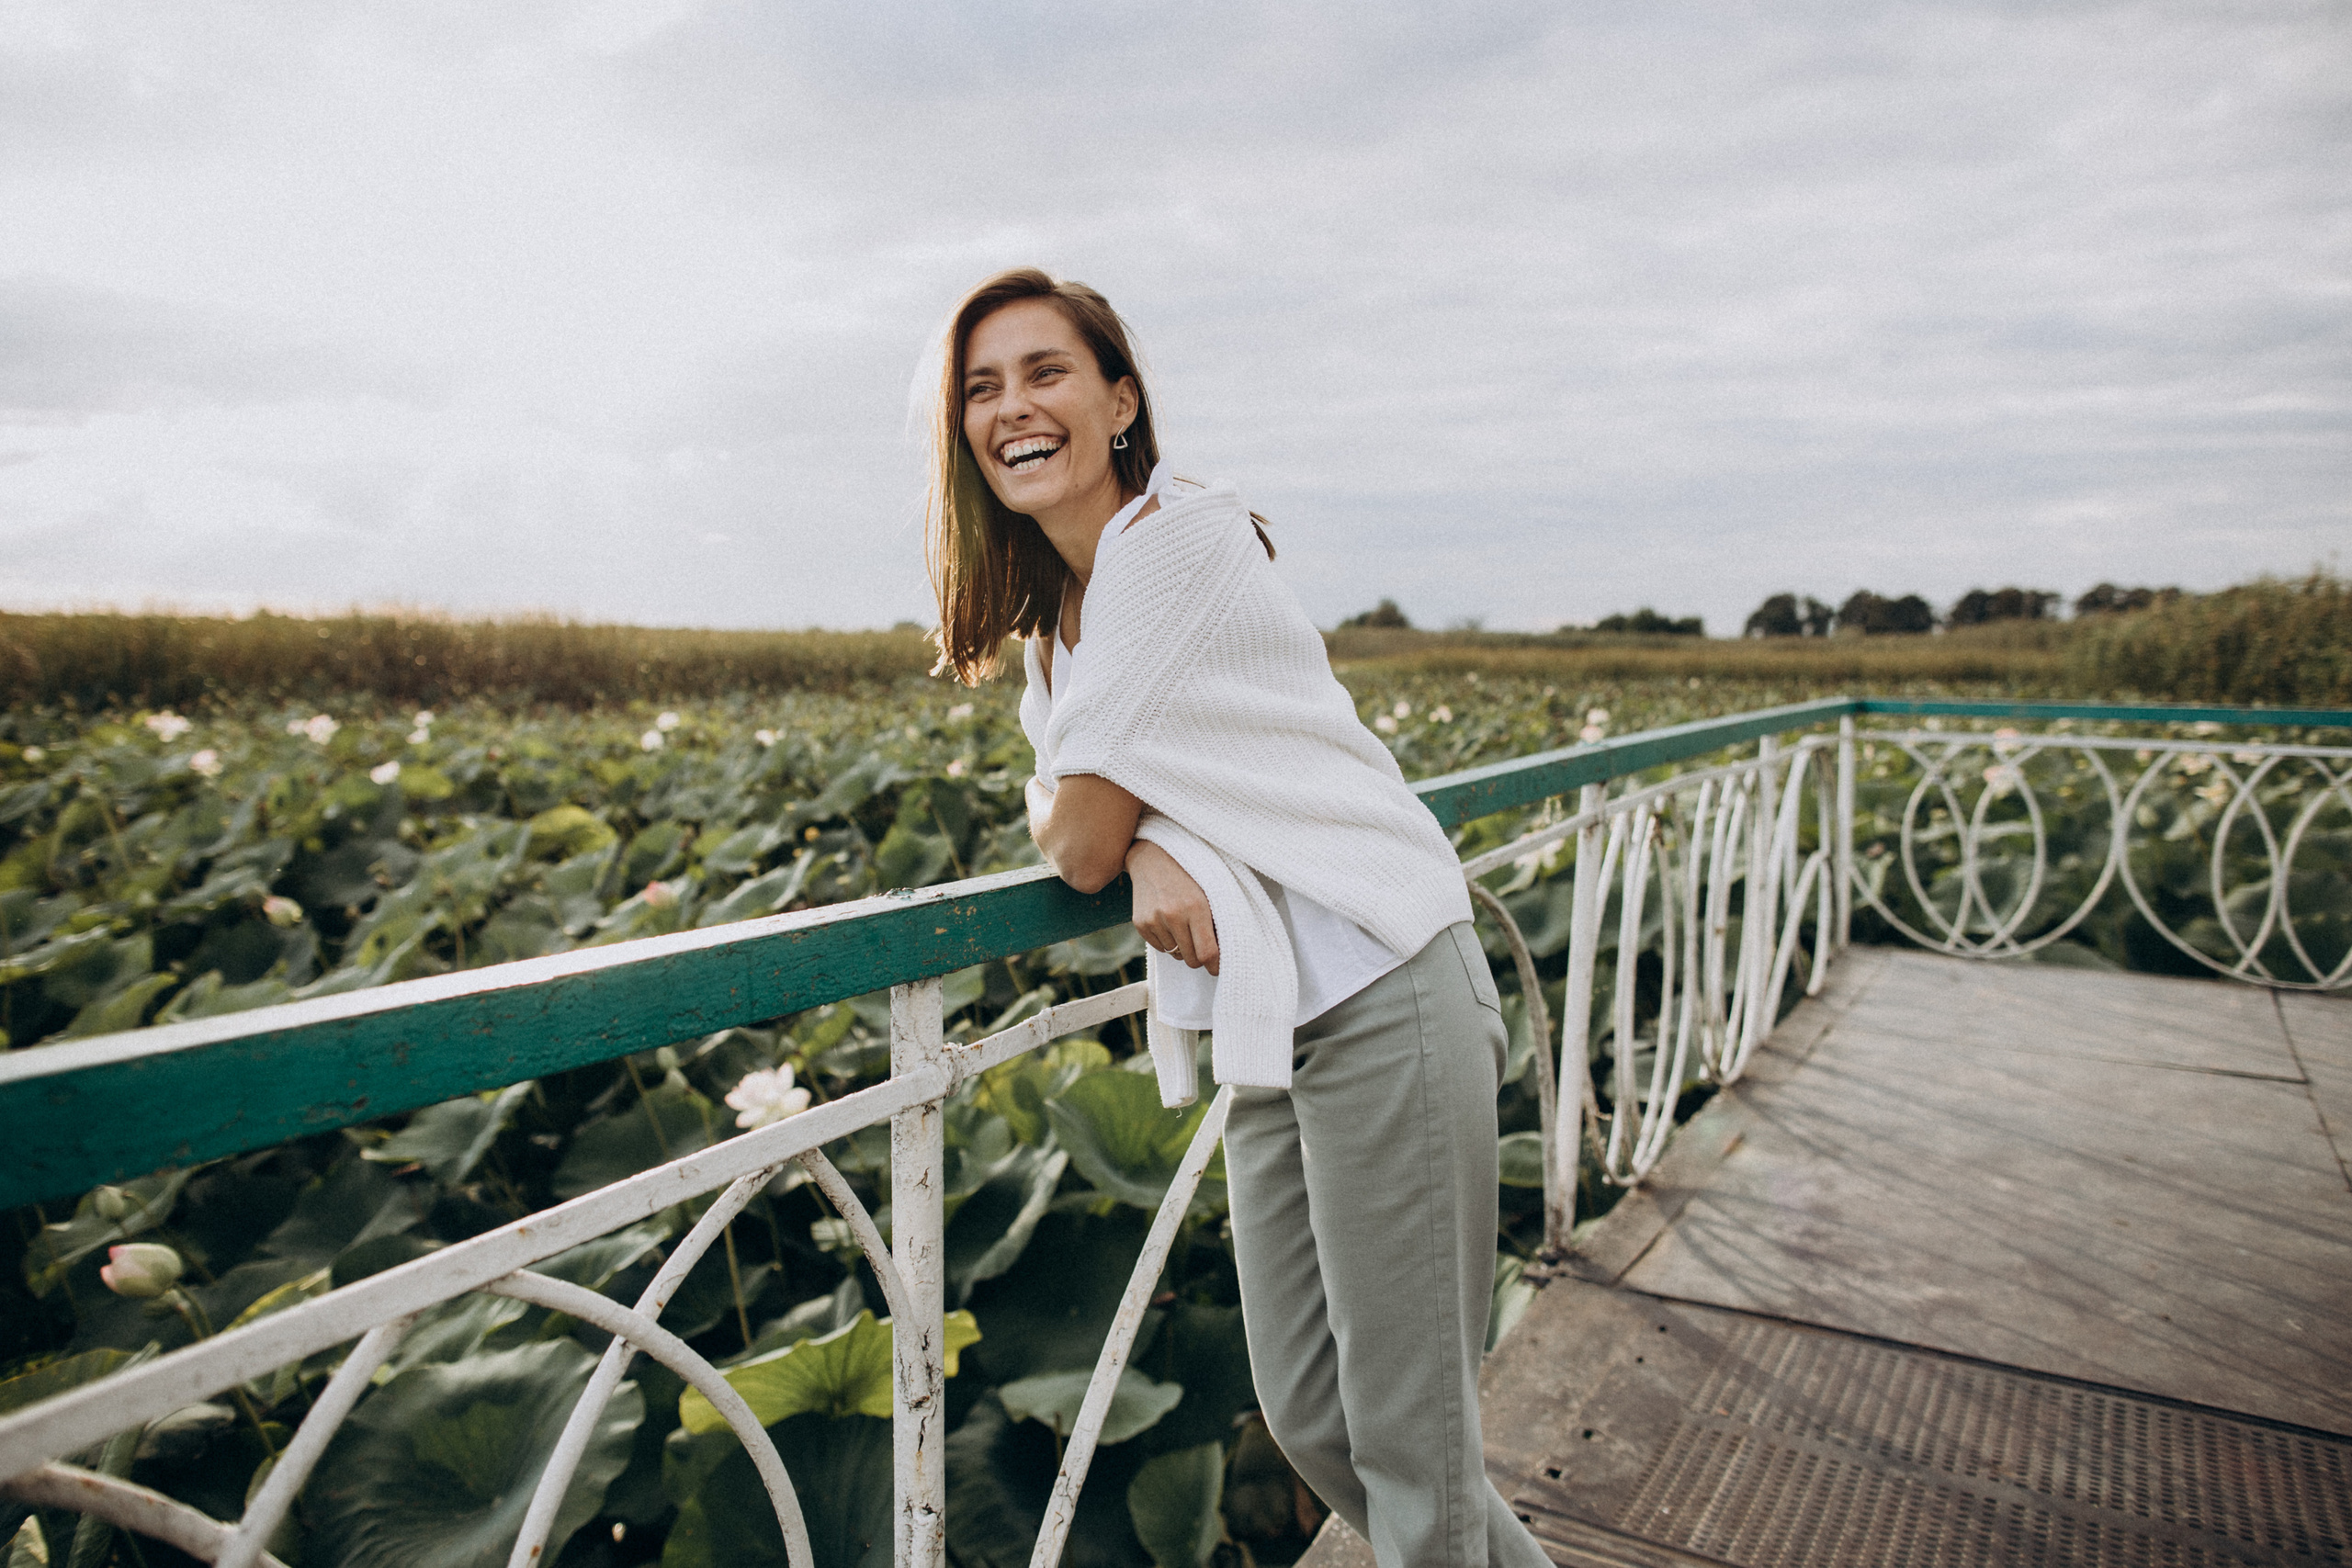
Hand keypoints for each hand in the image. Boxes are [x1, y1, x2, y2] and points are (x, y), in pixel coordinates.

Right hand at [1126, 840, 1218, 974]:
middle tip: (1203, 947)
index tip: (1218, 968)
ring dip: (1182, 946)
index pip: (1207, 952)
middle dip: (1199, 957)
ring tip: (1184, 924)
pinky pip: (1160, 948)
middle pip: (1191, 959)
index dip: (1215, 965)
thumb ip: (1217, 923)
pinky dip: (1168, 941)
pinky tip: (1169, 921)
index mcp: (1196, 907)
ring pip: (1175, 954)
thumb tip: (1221, 956)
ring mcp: (1154, 920)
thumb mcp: (1210, 893)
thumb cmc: (1190, 875)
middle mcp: (1173, 915)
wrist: (1154, 857)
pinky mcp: (1140, 924)